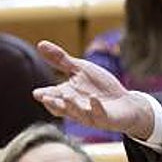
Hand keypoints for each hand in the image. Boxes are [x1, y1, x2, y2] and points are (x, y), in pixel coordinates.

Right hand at [33, 40, 155, 139]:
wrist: (124, 102)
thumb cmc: (99, 86)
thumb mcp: (80, 69)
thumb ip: (61, 60)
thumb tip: (40, 43)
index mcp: (67, 96)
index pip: (52, 96)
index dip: (45, 96)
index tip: (37, 93)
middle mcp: (75, 108)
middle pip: (61, 107)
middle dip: (54, 103)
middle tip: (45, 97)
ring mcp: (89, 115)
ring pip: (78, 113)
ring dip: (72, 105)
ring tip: (67, 95)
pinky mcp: (105, 118)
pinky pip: (99, 114)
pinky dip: (96, 107)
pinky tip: (94, 98)